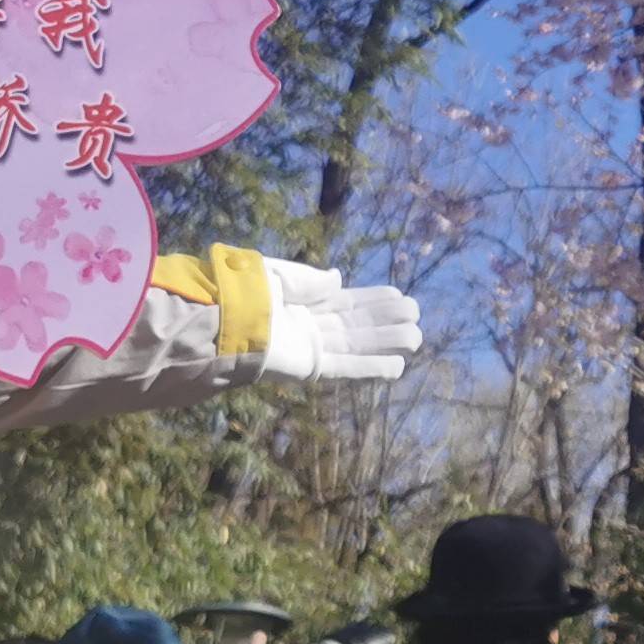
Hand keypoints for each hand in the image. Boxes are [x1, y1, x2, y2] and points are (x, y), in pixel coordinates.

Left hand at [258, 259, 425, 383]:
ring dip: (387, 342)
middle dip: (387, 320)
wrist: (226, 317)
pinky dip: (372, 367)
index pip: (345, 303)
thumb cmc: (249, 292)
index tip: (399, 296)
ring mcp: (313, 348)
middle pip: (358, 325)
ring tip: (416, 337)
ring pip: (359, 345)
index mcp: (303, 303)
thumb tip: (339, 279)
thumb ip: (313, 280)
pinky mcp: (311, 367)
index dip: (373, 300)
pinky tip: (397, 366)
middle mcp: (311, 327)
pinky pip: (348, 367)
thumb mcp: (283, 275)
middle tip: (415, 315)